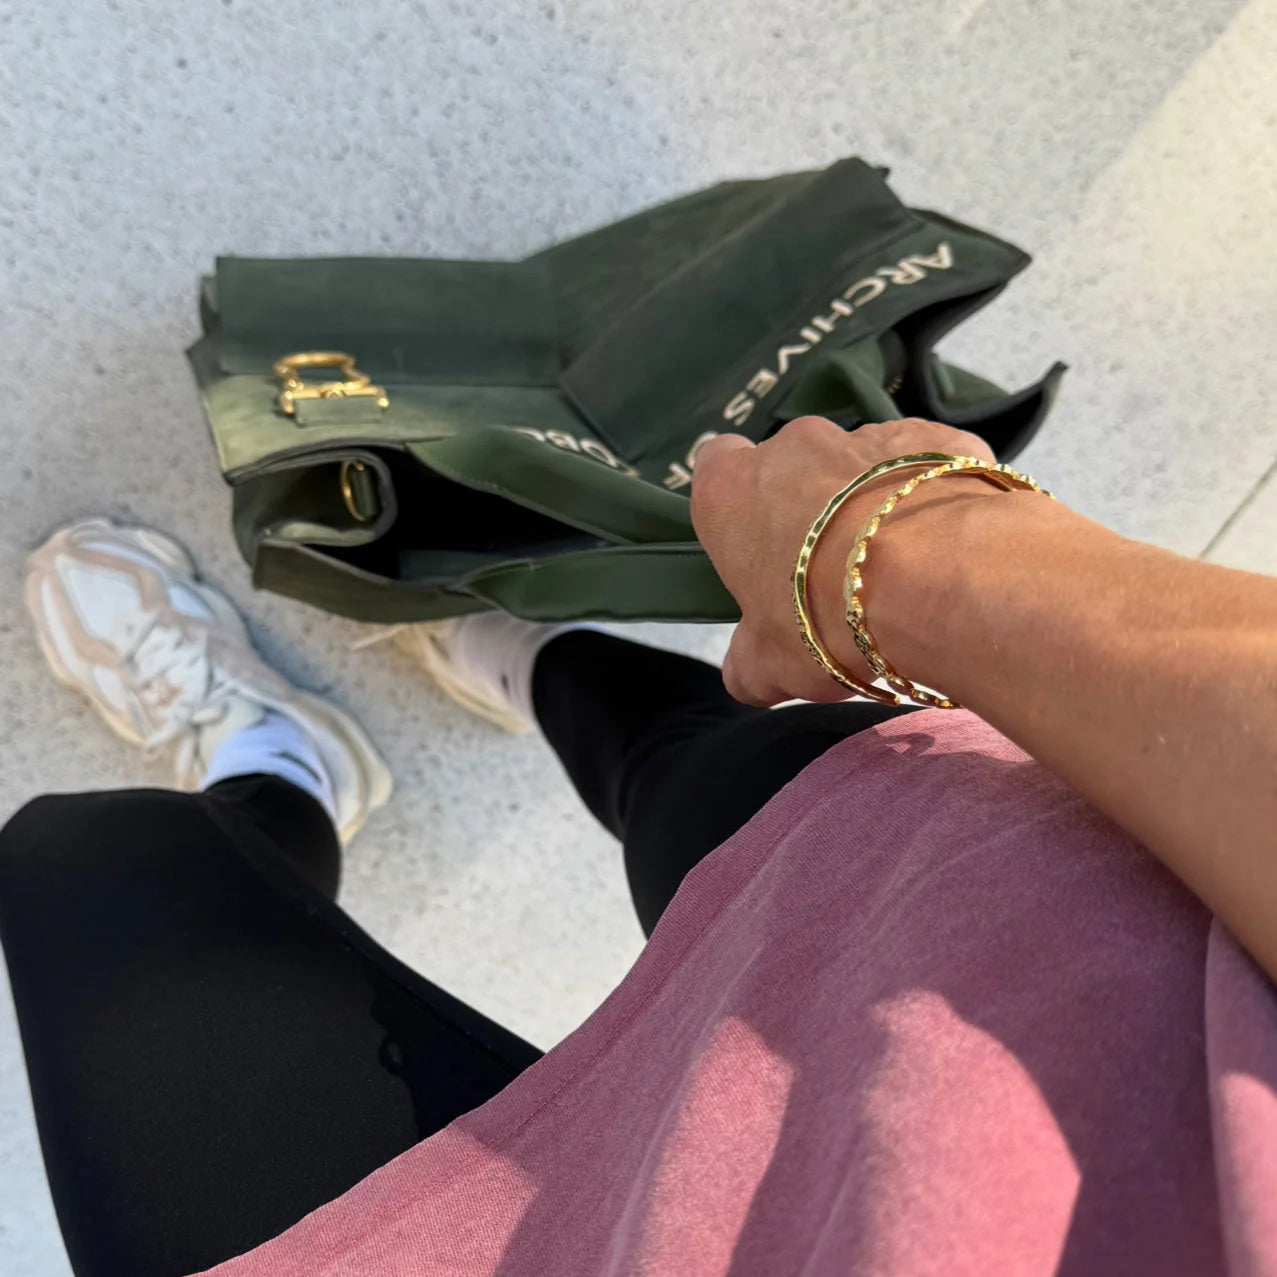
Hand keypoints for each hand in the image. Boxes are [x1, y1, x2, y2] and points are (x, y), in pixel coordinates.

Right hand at [690, 416, 996, 705]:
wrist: (938, 582)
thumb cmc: (828, 620)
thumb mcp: (769, 667)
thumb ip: (747, 663)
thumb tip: (746, 674)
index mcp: (731, 491)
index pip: (714, 467)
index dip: (737, 506)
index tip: (759, 547)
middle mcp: (792, 446)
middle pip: (792, 468)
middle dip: (809, 508)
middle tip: (832, 572)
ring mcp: (866, 434)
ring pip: (860, 466)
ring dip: (870, 502)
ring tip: (900, 565)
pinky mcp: (933, 437)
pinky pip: (924, 464)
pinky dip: (931, 494)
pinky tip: (943, 543)